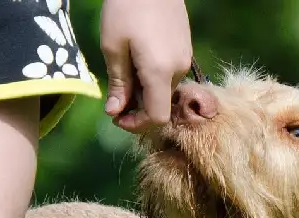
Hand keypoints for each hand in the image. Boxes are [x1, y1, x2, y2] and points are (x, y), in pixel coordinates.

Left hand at [100, 0, 192, 133]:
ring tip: (124, 72)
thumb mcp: (113, 47)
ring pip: (165, 89)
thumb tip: (114, 112)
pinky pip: (170, 73)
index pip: (157, 117)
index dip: (137, 125)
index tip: (117, 118)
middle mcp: (179, 70)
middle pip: (161, 104)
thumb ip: (118, 83)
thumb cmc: (125, 9)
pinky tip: (138, 60)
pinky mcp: (186, 48)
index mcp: (160, 72)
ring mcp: (185, 58)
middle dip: (138, 108)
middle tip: (115, 98)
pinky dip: (154, 77)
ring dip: (145, 91)